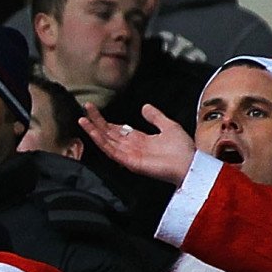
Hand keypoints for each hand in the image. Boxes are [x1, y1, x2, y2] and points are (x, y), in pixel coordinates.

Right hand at [80, 103, 195, 185]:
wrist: (189, 164)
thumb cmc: (183, 150)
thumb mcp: (168, 125)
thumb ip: (155, 116)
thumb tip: (145, 106)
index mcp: (140, 140)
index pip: (117, 130)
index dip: (106, 120)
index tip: (95, 110)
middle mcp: (132, 148)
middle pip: (109, 134)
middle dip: (96, 122)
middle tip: (85, 109)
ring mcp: (129, 155)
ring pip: (107, 142)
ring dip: (93, 130)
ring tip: (82, 119)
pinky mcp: (129, 162)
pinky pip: (112, 151)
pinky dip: (101, 141)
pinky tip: (92, 132)